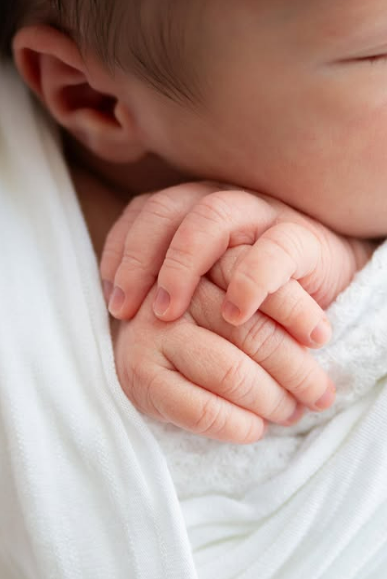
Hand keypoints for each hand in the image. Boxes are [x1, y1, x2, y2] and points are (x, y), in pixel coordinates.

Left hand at [101, 182, 373, 347]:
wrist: (324, 289)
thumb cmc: (253, 294)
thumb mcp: (205, 288)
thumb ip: (169, 287)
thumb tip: (116, 310)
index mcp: (193, 210)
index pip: (143, 214)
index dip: (119, 253)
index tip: (113, 302)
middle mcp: (222, 203)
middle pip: (167, 210)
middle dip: (139, 260)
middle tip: (128, 312)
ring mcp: (262, 214)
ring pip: (211, 218)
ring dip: (181, 265)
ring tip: (169, 313)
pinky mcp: (302, 238)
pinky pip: (272, 250)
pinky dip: (249, 281)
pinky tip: (234, 314)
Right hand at [112, 260, 335, 443]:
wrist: (149, 342)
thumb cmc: (212, 321)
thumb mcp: (242, 293)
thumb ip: (270, 296)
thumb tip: (318, 337)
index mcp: (204, 260)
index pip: (258, 278)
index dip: (298, 311)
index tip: (323, 338)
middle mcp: (175, 293)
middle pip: (251, 332)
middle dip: (298, 371)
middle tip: (321, 394)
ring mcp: (150, 333)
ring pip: (231, 373)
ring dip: (272, 401)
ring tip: (292, 412)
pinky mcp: (138, 376)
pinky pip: (201, 410)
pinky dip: (237, 426)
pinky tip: (254, 429)